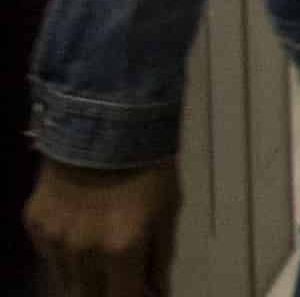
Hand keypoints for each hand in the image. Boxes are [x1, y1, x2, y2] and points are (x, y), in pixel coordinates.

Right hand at [25, 155, 181, 295]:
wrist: (106, 119)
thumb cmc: (149, 165)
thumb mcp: (168, 210)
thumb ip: (160, 258)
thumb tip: (155, 292)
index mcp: (121, 247)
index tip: (141, 292)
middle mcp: (82, 250)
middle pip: (88, 296)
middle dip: (107, 290)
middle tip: (121, 276)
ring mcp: (53, 238)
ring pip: (66, 279)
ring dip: (85, 276)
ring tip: (103, 254)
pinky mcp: (34, 222)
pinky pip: (49, 253)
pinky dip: (65, 253)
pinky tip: (80, 232)